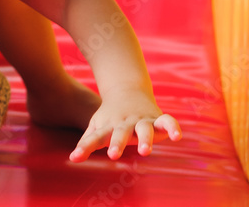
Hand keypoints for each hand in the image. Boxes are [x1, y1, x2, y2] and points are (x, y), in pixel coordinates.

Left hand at [68, 90, 182, 161]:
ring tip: (144, 152)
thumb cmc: (109, 115)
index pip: (95, 137)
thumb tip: (71, 159)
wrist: (126, 90)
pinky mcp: (157, 119)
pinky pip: (167, 121)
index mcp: (108, 126)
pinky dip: (172, 127)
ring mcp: (142, 120)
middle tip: (112, 154)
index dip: (85, 147)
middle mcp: (125, 123)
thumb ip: (87, 142)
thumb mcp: (97, 126)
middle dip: (117, 143)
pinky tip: (176, 137)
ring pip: (144, 128)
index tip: (76, 157)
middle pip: (120, 133)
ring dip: (144, 139)